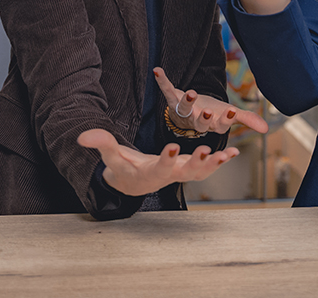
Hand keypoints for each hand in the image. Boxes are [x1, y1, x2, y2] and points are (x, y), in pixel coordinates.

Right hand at [77, 128, 238, 196]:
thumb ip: (101, 144)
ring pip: (200, 172)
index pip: (158, 167)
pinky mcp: (188, 167)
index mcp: (150, 173)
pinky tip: (235, 152)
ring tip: (228, 154)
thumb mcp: (112, 156)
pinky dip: (220, 161)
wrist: (133, 182)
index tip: (171, 148)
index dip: (164, 159)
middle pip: (184, 172)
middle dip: (195, 162)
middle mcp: (169, 175)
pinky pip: (207, 166)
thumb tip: (82, 136)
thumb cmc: (122, 168)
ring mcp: (180, 172)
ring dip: (214, 164)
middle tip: (205, 150)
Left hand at [154, 67, 268, 134]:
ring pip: (185, 108)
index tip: (232, 112)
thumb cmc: (213, 115)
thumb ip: (247, 120)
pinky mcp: (174, 99)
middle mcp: (198, 120)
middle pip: (201, 122)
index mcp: (213, 125)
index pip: (221, 125)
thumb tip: (266, 129)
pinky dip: (163, 81)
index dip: (226, 119)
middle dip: (205, 117)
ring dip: (187, 100)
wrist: (192, 115)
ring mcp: (185, 110)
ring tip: (191, 92)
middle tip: (208, 111)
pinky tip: (157, 70)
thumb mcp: (230, 115)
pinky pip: (168, 90)